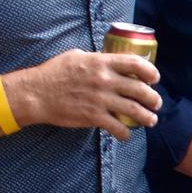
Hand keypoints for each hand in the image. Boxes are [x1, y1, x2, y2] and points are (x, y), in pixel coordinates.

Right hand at [8, 50, 159, 140]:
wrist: (35, 94)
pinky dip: (125, 133)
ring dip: (147, 117)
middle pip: (140, 89)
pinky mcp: (93, 116)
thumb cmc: (53, 73)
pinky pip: (117, 127)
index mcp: (101, 62)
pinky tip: (126, 135)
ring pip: (134, 110)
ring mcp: (100, 99)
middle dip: (153, 99)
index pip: (136, 64)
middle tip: (156, 104)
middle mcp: (105, 80)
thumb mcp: (76, 56)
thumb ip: (95, 59)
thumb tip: (107, 60)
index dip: (150, 72)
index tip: (154, 79)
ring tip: (151, 120)